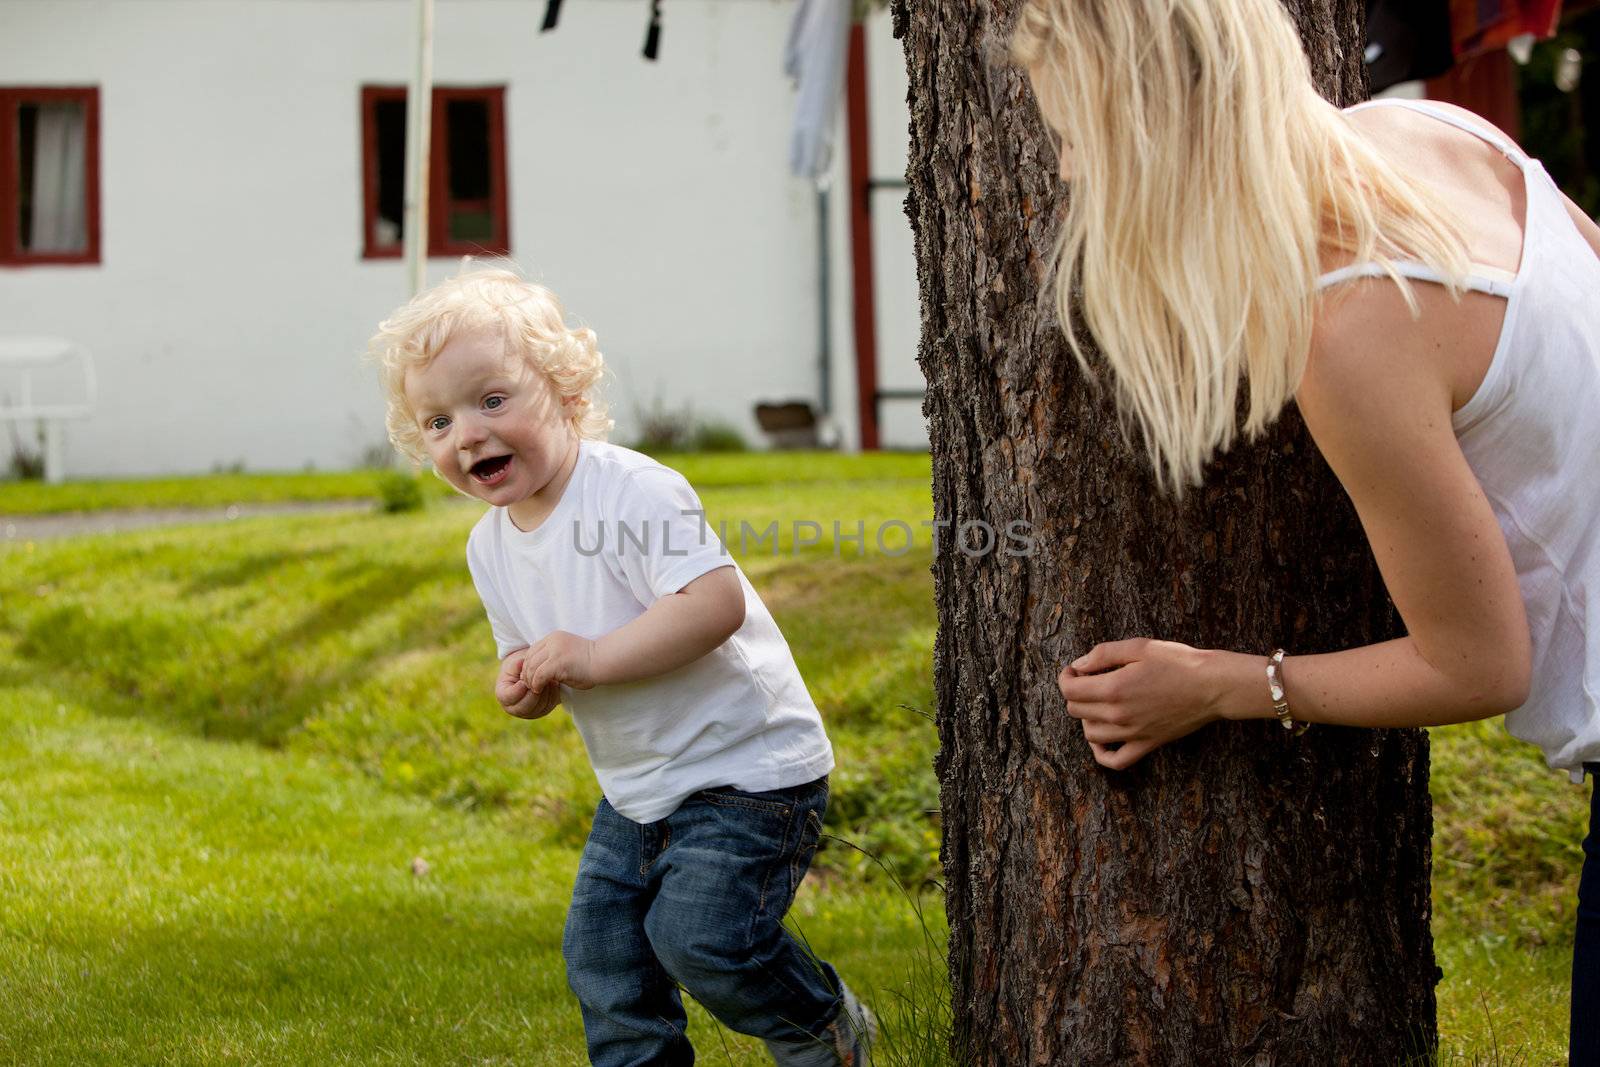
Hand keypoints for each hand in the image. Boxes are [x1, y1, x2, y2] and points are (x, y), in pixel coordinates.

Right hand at [496, 648, 560, 719]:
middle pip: (524, 707)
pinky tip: (553, 684)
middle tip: (541, 679)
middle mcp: (513, 707)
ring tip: (547, 679)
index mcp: (503, 695)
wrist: (531, 670)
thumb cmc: (520, 665)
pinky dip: (552, 696)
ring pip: (538, 708)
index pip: (508, 697)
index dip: (518, 689)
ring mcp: (528, 712)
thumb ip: (516, 664)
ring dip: (545, 694)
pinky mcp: (541, 711)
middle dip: (534, 693)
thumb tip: (520, 664)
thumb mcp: (516, 662)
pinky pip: (548, 707)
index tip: (525, 679)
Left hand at [521, 630, 599, 692]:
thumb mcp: (567, 654)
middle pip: (529, 658)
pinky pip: (539, 675)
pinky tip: (540, 690)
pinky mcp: (557, 662)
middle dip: (527, 674)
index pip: (532, 651)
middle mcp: (552, 641)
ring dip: (531, 681)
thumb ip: (553, 657)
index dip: (528, 666)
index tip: (531, 678)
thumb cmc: (589, 662)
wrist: (604, 660)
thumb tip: (537, 672)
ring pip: (532, 667)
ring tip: (535, 689)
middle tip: (530, 686)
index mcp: (554, 637)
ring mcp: (554, 651)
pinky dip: (536, 684)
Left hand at [1057, 639, 1221, 770]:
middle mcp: (1118, 715)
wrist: (1212, 686)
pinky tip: (1103, 739)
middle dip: (1075, 693)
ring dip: (1087, 718)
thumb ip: (1103, 654)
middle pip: (1075, 711)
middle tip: (1089, 680)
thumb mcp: (1138, 646)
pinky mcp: (1147, 744)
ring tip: (1099, 703)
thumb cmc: (1178, 662)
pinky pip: (1116, 760)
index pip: (1069, 690)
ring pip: (1090, 735)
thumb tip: (1079, 666)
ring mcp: (1132, 734)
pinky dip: (1102, 754)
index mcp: (1113, 689)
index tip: (1074, 670)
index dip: (1065, 677)